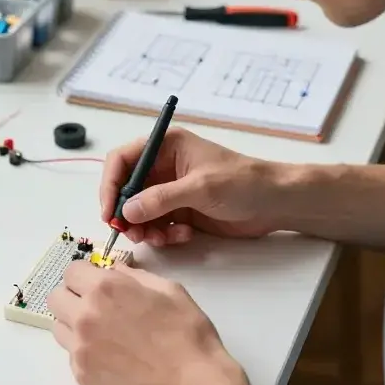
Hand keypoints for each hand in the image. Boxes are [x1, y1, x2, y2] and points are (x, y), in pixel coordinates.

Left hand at [47, 260, 238, 384]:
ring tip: (104, 334)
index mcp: (106, 288)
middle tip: (96, 308)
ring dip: (75, 326)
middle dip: (73, 298)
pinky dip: (86, 353)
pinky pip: (72, 356)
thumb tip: (114, 271)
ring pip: (59, 328)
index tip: (97, 284)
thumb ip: (135, 276)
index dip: (85, 276)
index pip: (71, 271)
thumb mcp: (169, 290)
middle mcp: (85, 315)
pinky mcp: (81, 375)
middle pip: (56, 298)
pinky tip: (113, 358)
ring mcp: (80, 348)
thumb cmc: (187, 334)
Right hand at [100, 127, 279, 246]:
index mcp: (166, 146)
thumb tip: (126, 212)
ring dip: (145, 228)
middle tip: (133, 234)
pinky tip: (183, 235)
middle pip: (126, 190)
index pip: (122, 160)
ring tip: (162, 238)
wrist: (275, 203)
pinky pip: (157, 225)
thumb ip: (161, 199)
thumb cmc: (242, 182)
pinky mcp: (180, 212)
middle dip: (126, 214)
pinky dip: (163, 235)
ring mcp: (171, 190)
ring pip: (139, 212)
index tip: (109, 212)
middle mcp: (164, 166)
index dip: (110, 185)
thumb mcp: (200, 187)